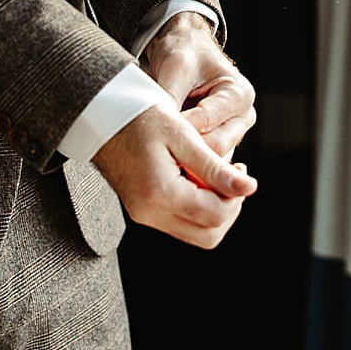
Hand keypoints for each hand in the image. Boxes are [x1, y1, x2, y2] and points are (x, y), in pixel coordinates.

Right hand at [91, 102, 256, 248]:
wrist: (101, 114)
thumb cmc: (140, 115)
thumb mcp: (182, 134)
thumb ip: (214, 166)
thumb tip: (249, 188)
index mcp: (160, 192)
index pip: (215, 215)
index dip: (236, 196)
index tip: (240, 169)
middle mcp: (149, 212)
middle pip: (208, 235)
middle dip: (228, 209)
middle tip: (231, 177)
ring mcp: (143, 215)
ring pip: (195, 234)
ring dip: (213, 210)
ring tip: (215, 175)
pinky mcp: (141, 210)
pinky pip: (179, 223)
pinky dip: (196, 208)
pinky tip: (196, 178)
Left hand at [142, 11, 256, 161]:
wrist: (186, 49)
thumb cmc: (186, 52)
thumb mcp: (176, 68)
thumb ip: (171, 98)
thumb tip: (159, 128)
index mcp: (239, 94)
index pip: (208, 122)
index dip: (180, 128)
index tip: (156, 131)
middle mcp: (243, 115)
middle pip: (215, 146)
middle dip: (185, 147)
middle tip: (155, 147)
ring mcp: (234, 131)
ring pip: (211, 158)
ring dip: (187, 158)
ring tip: (160, 155)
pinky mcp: (222, 141)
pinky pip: (206, 160)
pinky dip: (189, 161)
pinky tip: (169, 158)